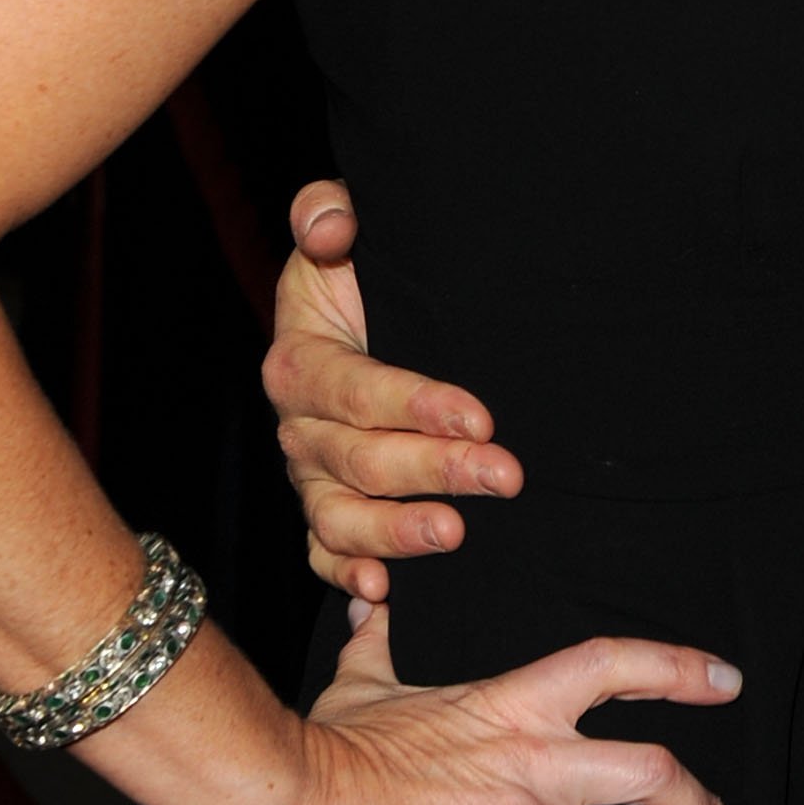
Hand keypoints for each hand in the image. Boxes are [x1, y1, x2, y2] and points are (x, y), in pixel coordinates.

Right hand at [264, 178, 523, 603]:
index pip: (357, 389)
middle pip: (361, 459)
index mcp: (301, 362)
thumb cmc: (360, 277)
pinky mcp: (324, 515)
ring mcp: (310, 479)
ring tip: (457, 534)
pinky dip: (348, 576)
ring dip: (398, 532)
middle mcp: (299, 428)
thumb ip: (327, 212)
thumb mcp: (343, 232)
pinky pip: (325, 556)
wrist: (360, 322)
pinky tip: (386, 591)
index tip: (481, 413)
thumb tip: (330, 225)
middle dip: (436, 469)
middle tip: (504, 475)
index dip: (416, 403)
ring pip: (342, 518)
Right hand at [279, 601, 742, 804]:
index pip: (617, 664)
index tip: (729, 682)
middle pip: (656, 774)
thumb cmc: (330, 743)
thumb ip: (385, 641)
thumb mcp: (367, 678)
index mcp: (517, 704)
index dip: (681, 669)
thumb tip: (373, 599)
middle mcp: (537, 759)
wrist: (297, 800)